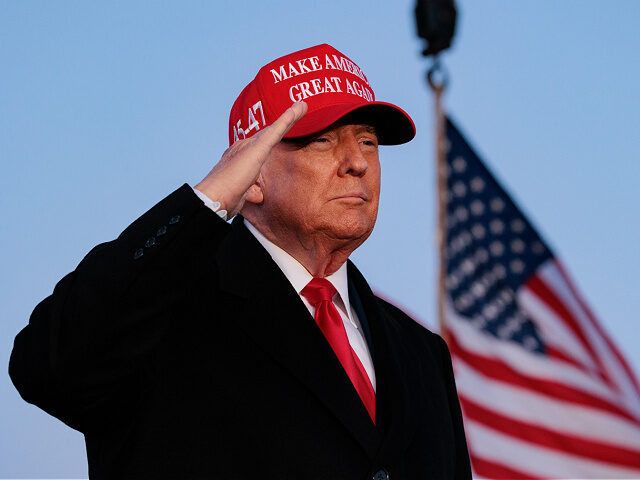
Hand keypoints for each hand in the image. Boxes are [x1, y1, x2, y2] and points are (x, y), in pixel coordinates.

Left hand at [195, 101, 307, 217]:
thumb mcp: (259, 149)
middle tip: (286, 127)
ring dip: (266, 162)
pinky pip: (253, 186)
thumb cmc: (235, 175)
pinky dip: (259, 187)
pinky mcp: (240, 190)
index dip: (287, 119)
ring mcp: (240, 173)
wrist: (215, 201)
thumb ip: (277, 130)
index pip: (271, 129)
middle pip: (262, 144)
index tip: (300, 108)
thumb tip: (297, 106)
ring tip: (273, 158)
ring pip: (257, 165)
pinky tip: (260, 193)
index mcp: (246, 145)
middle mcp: (241, 156)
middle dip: (274, 137)